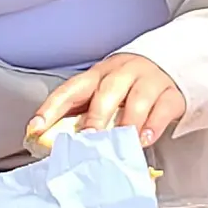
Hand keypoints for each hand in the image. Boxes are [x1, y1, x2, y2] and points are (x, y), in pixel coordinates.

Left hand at [31, 53, 185, 147]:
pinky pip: (163, 107)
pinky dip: (154, 125)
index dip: (51, 108)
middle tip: (88, 138)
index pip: (70, 89)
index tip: (35, 128)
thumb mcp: (103, 94)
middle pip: (106, 91)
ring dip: (127, 121)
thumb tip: (50, 141)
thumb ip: (82, 115)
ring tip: (121, 142)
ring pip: (138, 98)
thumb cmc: (128, 87)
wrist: (171, 65)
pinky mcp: (171, 94)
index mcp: (97, 74)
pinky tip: (145, 139)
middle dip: (95, 116)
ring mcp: (149, 81)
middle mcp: (121, 73)